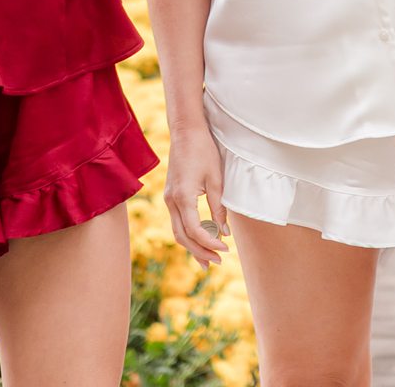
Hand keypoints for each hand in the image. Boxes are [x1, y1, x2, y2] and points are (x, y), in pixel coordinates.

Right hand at [162, 123, 231, 266]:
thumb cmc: (203, 151)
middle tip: (217, 262)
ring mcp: (169, 199)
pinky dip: (188, 234)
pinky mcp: (171, 196)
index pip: (194, 230)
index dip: (209, 243)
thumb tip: (224, 232)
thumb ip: (218, 207)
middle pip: (183, 236)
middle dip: (200, 252)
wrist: (186, 132)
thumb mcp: (216, 179)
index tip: (225, 249)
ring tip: (208, 260)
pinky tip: (200, 240)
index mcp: (183, 197)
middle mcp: (171, 201)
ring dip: (193, 246)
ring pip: (178, 231)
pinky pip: (178, 221)